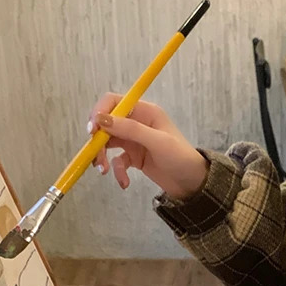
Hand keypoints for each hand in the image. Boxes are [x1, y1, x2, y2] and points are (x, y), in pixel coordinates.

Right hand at [88, 94, 208, 199]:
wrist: (193, 183)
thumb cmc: (181, 157)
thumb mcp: (157, 141)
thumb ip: (130, 129)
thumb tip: (102, 119)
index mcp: (144, 111)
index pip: (113, 102)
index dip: (100, 113)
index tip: (93, 130)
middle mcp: (137, 123)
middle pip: (107, 124)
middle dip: (98, 140)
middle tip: (95, 155)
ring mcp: (135, 140)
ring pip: (108, 143)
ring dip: (102, 156)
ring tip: (104, 171)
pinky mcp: (134, 157)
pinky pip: (118, 161)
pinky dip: (118, 171)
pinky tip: (125, 182)